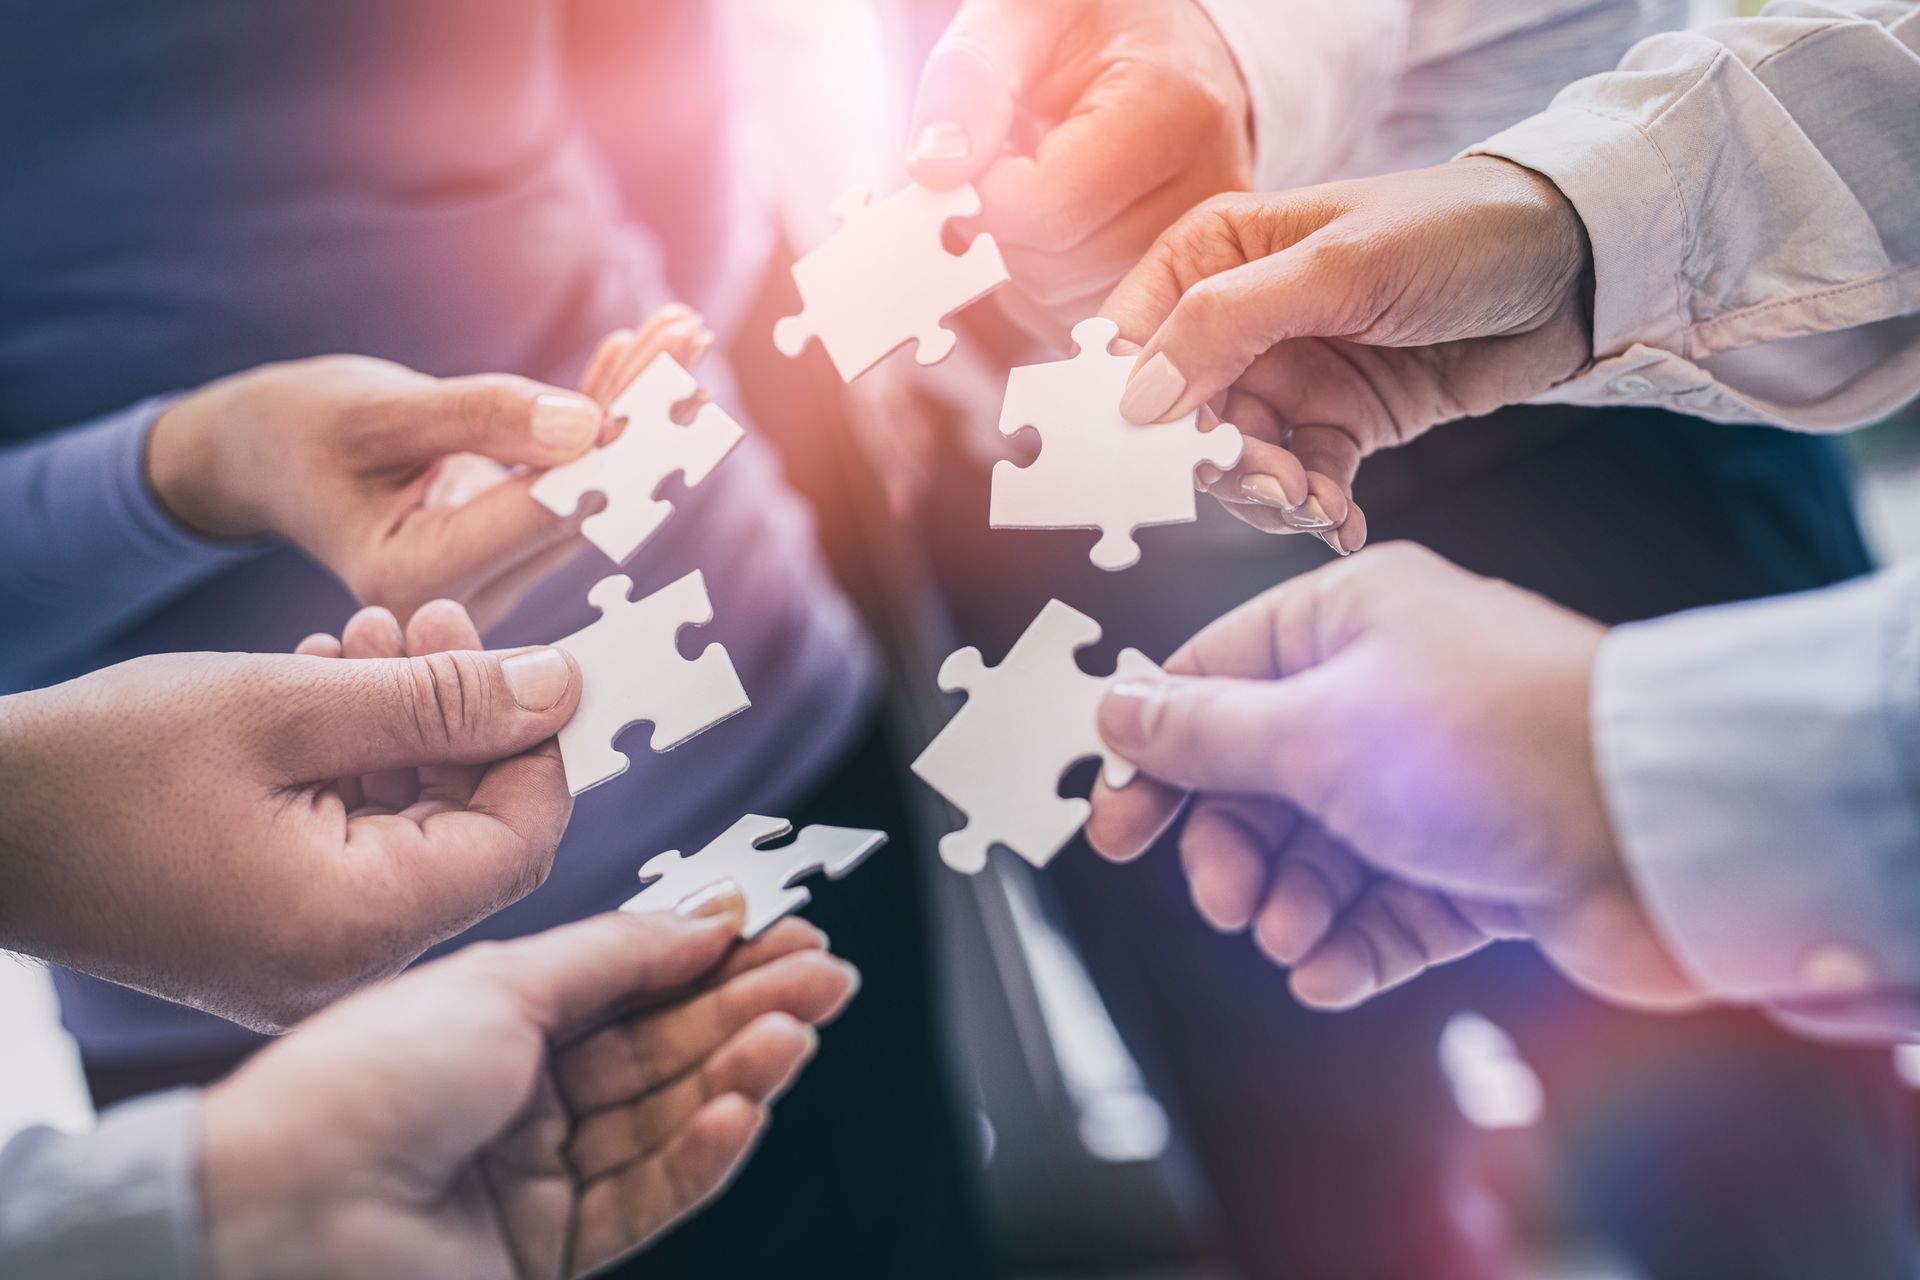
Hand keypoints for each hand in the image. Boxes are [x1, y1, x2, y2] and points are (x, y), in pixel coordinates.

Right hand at [0, 623, 581, 1030]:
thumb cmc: (102, 763)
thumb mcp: (289, 706)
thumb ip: (440, 698)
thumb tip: (560, 687)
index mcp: (356, 925)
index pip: (520, 842)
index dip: (537, 746)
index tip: (524, 662)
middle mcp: (340, 965)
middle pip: (469, 834)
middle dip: (462, 719)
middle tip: (428, 619)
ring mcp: (303, 958)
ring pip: (411, 829)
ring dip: (407, 727)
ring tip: (363, 638)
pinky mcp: (271, 936)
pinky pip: (355, 847)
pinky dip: (356, 766)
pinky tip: (327, 686)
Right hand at [146, 307, 714, 630]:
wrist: (262, 458)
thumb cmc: (294, 430)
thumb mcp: (373, 412)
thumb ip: (475, 418)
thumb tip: (589, 425)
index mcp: (416, 575)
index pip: (541, 510)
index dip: (613, 447)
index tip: (669, 388)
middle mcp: (466, 592)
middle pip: (582, 499)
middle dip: (642, 415)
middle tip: (688, 337)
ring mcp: (496, 572)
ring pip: (593, 486)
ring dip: (638, 406)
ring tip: (682, 329)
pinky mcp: (512, 542)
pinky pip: (576, 475)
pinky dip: (606, 410)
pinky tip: (640, 349)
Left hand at [201, 904, 860, 1278]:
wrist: (283, 1214)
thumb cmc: (363, 1083)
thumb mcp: (497, 985)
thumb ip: (614, 955)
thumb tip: (706, 916)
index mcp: (497, 1025)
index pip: (632, 985)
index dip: (708, 957)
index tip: (778, 929)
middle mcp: (522, 1098)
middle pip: (662, 1049)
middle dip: (746, 1009)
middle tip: (824, 976)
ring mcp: (536, 1179)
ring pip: (665, 1120)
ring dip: (737, 1074)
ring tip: (795, 1035)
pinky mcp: (547, 1252)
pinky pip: (645, 1197)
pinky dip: (702, 1153)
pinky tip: (745, 1109)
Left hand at [908, 0, 1252, 337]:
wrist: (1163, 48)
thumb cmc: (1090, 26)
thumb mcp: (1022, 17)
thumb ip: (971, 81)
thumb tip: (934, 169)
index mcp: (1177, 109)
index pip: (1054, 205)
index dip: (987, 198)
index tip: (978, 162)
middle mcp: (1209, 191)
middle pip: (1061, 268)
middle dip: (1002, 233)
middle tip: (1003, 175)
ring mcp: (1204, 252)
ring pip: (1072, 310)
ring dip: (1022, 267)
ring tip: (1035, 195)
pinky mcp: (1185, 290)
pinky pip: (1088, 327)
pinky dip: (1046, 294)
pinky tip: (1052, 232)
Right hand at [1085, 543, 1697, 1011]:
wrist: (1671, 831)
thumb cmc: (1504, 743)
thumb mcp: (1313, 730)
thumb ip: (1203, 732)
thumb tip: (1118, 708)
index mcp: (1352, 621)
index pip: (1216, 679)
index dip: (1159, 758)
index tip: (1119, 830)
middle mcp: (1395, 692)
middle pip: (1263, 775)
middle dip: (1232, 846)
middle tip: (1225, 899)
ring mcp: (1441, 781)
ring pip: (1324, 849)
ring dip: (1292, 901)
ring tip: (1288, 935)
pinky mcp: (1484, 863)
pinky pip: (1389, 906)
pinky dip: (1353, 943)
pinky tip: (1327, 972)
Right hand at [1101, 158, 1594, 552]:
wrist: (1577, 269)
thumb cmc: (1458, 232)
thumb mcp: (1336, 269)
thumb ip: (1226, 327)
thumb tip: (1137, 400)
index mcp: (1212, 254)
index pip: (1130, 337)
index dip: (1125, 404)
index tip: (1142, 463)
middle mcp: (1237, 318)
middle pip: (1179, 417)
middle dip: (1215, 463)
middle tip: (1268, 484)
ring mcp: (1288, 373)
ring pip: (1236, 459)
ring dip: (1268, 494)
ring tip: (1315, 504)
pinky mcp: (1338, 421)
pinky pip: (1299, 480)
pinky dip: (1315, 509)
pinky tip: (1344, 523)